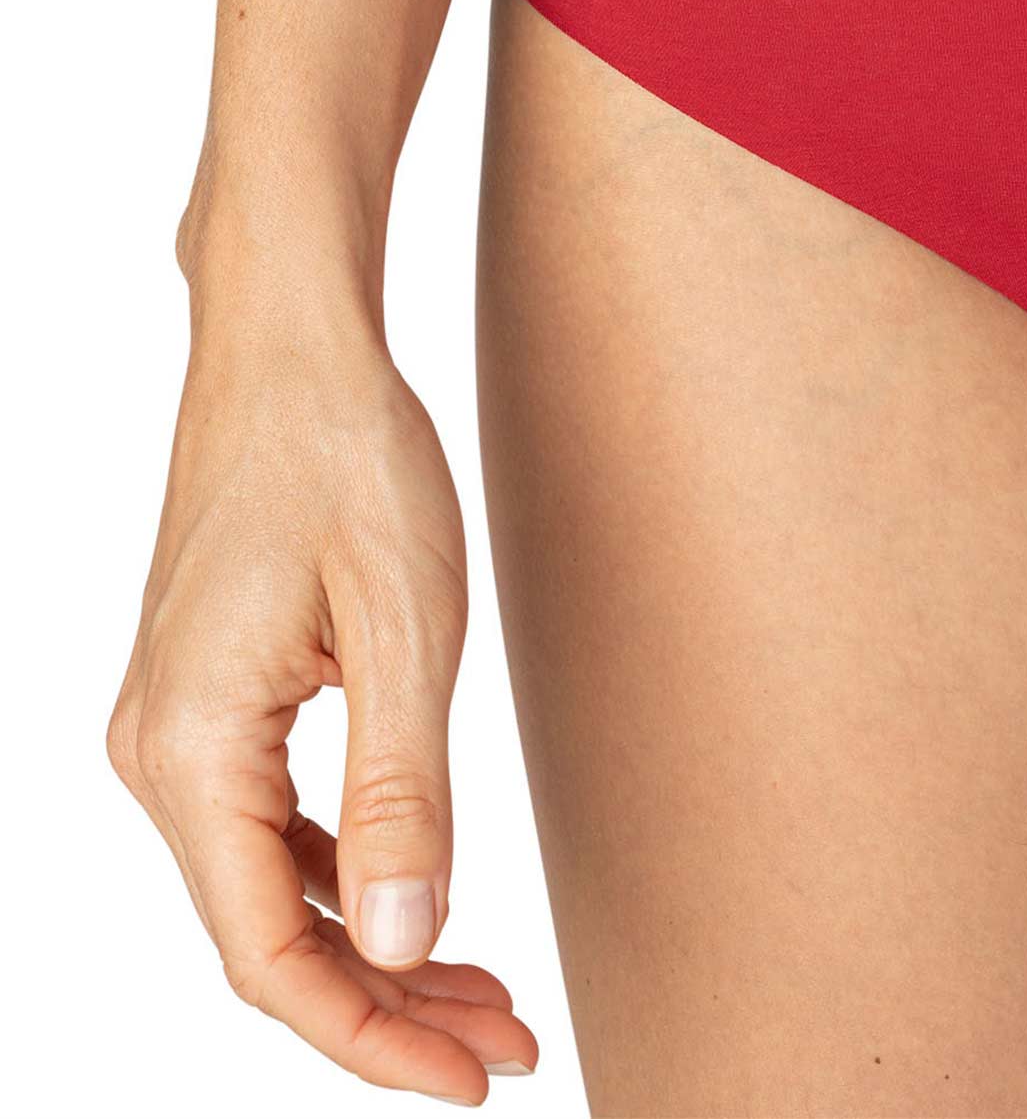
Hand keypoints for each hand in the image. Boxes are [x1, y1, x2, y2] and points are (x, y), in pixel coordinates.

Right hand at [107, 310, 536, 1102]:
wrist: (291, 342)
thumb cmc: (348, 456)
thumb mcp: (404, 626)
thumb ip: (401, 794)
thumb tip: (399, 944)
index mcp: (191, 745)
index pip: (268, 955)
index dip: (370, 1038)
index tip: (474, 1078)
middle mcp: (159, 750)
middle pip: (266, 935)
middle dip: (386, 1005)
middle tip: (506, 1043)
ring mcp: (177, 723)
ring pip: (269, 887)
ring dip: (372, 946)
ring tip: (485, 989)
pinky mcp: (210, 696)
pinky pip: (268, 825)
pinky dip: (345, 875)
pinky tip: (418, 895)